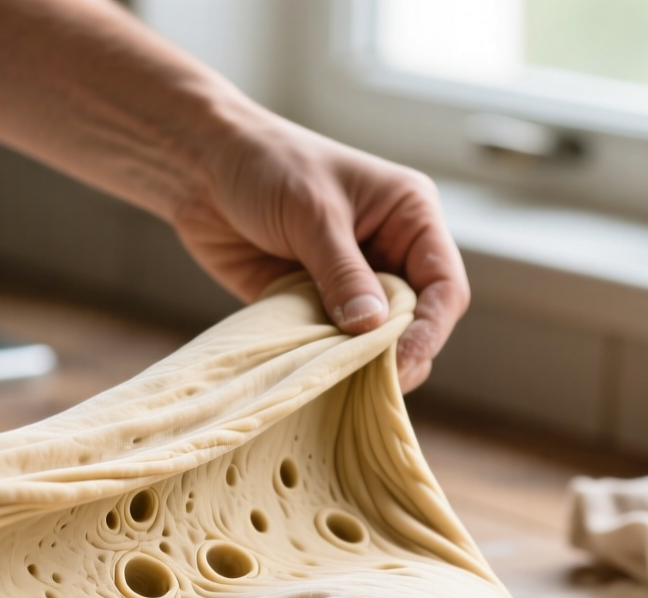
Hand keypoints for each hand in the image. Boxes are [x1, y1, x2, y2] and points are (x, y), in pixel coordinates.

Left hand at [173, 113, 469, 391]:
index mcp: (410, 218)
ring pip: (375, 339)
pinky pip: (332, 344)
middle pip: (417, 321)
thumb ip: (342, 272)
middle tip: (372, 381)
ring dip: (361, 362)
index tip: (404, 361)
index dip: (431, 328)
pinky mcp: (314, 304)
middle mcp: (389, 253)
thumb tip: (372, 328)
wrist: (203, 167)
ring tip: (343, 383)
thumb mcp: (313, 214)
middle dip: (399, 353)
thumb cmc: (267, 165)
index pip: (444, 285)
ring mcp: (352, 283)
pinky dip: (326, 361)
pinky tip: (315, 375)